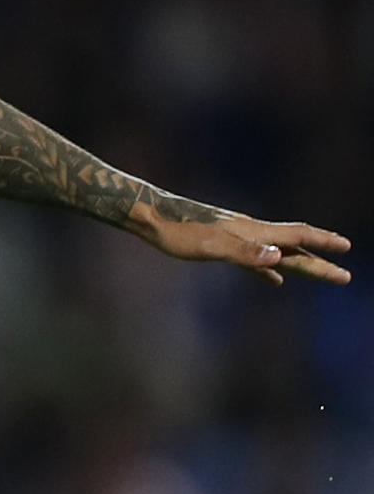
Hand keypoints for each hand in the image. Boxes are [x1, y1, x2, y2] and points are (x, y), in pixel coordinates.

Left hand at [131, 198, 351, 285]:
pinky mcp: (221, 245)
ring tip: (321, 273)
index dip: (321, 242)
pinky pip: (254, 260)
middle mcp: (248, 232)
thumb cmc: (176, 231)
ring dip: (300, 264)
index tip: (346, 246)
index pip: (294, 236)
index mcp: (251, 231)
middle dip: (319, 261)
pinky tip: (275, 278)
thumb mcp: (211, 246)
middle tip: (346, 275)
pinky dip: (269, 269)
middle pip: (291, 248)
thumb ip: (245, 253)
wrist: (147, 215)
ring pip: (276, 253)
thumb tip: (280, 260)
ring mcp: (236, 238)